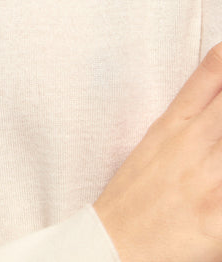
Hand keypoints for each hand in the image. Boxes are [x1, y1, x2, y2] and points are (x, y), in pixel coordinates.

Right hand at [94, 43, 221, 261]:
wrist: (111, 247)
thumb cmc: (134, 196)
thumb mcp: (155, 143)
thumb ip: (191, 115)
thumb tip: (216, 91)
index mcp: (174, 126)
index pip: (209, 77)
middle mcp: (192, 147)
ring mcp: (207, 183)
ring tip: (218, 151)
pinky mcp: (218, 224)